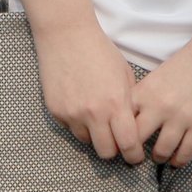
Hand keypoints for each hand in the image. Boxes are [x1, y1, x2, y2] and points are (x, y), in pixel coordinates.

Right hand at [32, 20, 144, 162]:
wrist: (66, 35)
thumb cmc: (100, 51)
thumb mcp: (124, 75)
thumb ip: (129, 103)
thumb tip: (134, 127)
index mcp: (116, 104)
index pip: (128, 145)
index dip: (134, 155)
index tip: (135, 156)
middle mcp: (93, 113)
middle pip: (106, 153)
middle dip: (114, 150)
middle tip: (117, 142)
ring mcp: (72, 114)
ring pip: (86, 142)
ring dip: (94, 136)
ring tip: (97, 118)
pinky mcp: (56, 112)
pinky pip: (70, 129)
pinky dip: (78, 124)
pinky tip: (80, 105)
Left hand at [129, 39, 191, 167]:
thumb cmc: (190, 60)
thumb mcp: (159, 76)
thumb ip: (145, 96)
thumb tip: (132, 118)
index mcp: (145, 91)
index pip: (122, 120)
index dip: (119, 134)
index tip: (121, 142)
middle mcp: (159, 105)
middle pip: (137, 140)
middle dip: (134, 152)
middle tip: (136, 157)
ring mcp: (181, 116)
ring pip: (162, 150)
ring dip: (159, 157)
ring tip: (159, 158)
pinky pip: (186, 152)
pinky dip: (180, 160)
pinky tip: (177, 160)